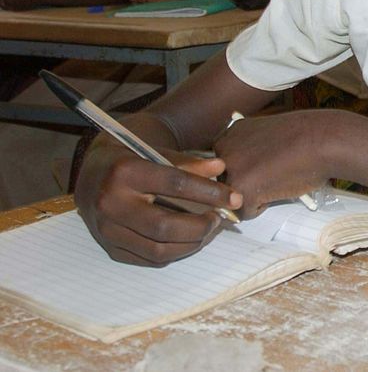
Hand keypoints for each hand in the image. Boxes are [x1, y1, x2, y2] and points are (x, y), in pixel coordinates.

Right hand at [73, 140, 242, 265]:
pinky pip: (148, 259)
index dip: (210, 193)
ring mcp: (106, 229)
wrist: (92, 171)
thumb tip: (220, 168)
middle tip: (219, 219)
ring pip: (157, 249)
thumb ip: (189, 162)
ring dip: (191, 244)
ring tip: (208, 230)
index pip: (175, 184)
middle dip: (201, 227)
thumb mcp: (157, 150)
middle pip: (165, 226)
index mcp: (125, 171)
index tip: (235, 199)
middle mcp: (111, 202)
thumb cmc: (131, 157)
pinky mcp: (108, 247)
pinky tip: (188, 240)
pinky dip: (175, 252)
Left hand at [214, 111, 335, 217]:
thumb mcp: (269, 135)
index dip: (249, 169)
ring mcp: (230, 169)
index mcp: (231, 133)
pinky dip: (263, 207)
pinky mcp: (241, 189)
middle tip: (274, 172)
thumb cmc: (307, 137)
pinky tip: (279, 187)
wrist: (323, 140)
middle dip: (248, 184)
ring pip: (232, 199)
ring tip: (277, 178)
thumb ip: (251, 150)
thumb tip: (247, 171)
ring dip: (254, 195)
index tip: (266, 164)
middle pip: (225, 182)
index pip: (224, 164)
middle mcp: (224, 149)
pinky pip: (244, 213)